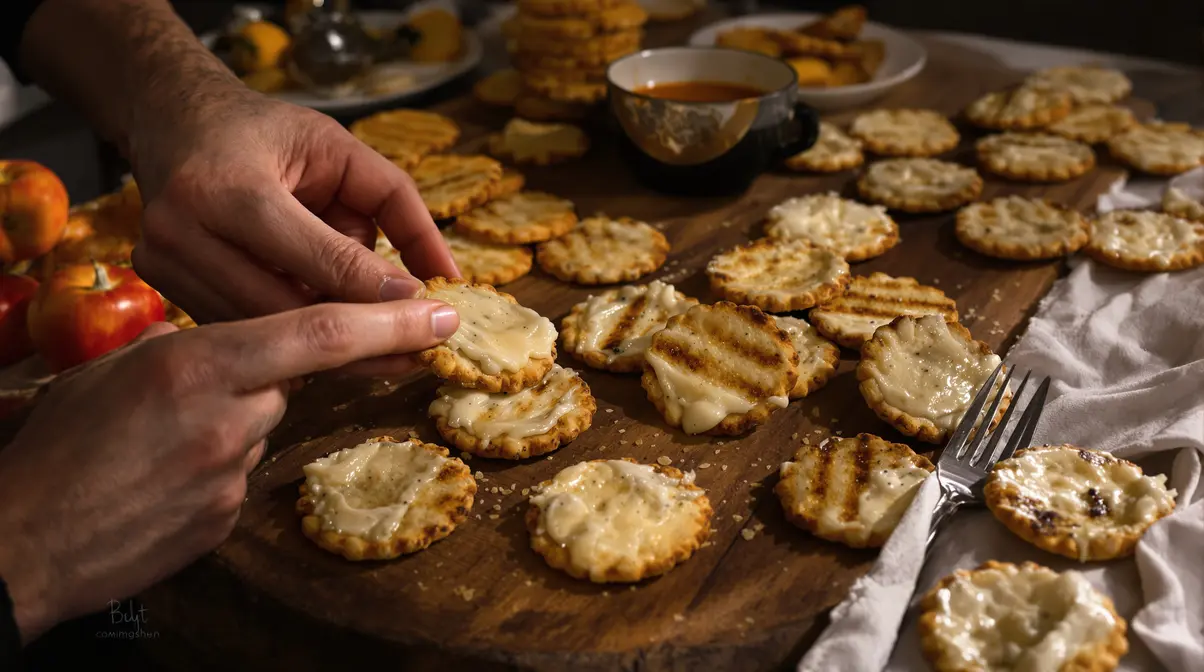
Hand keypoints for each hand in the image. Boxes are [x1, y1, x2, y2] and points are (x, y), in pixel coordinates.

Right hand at [0, 297, 457, 642]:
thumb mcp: (119, 368)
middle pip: (291, 379)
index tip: (442, 319)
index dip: (392, 323)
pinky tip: (166, 479)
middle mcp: (230, 416)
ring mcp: (233, 473)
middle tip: (205, 395)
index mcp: (200, 363)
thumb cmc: (60, 444)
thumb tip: (234, 344)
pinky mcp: (229, 518)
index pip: (322, 332)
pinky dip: (215, 465)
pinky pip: (241, 473)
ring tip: (161, 443)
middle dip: (268, 376)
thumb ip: (193, 347)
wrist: (25, 539)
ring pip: (262, 426)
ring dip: (231, 422)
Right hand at [128, 87, 458, 324]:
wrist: (175, 120)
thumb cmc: (268, 133)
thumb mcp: (341, 150)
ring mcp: (164, 261)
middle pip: (288, 307)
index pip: (320, 258)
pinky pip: (241, 326)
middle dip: (360, 334)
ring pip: (264, 329)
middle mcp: (184, 229)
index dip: (378, 292)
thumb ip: (399, 206)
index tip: (429, 314)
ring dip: (327, 346)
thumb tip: (447, 273)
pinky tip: (327, 340)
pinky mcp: (159, 283)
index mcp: (229, 186)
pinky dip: (287, 337)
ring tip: (385, 350)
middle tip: (418, 350)